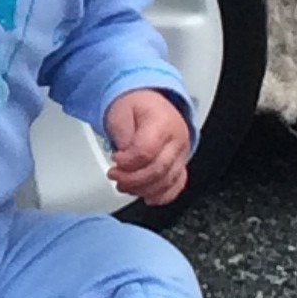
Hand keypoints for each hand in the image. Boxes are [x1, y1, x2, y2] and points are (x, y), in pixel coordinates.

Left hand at [105, 88, 191, 207]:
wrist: (148, 100)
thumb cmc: (134, 105)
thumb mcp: (120, 112)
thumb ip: (122, 135)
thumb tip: (124, 157)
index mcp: (163, 123)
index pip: (147, 151)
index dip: (128, 161)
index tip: (115, 159)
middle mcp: (177, 139)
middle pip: (158, 170)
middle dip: (132, 179)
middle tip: (115, 175)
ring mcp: (182, 153)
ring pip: (168, 181)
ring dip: (143, 189)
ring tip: (124, 185)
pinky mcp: (180, 163)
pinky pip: (177, 185)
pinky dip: (163, 195)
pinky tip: (147, 196)